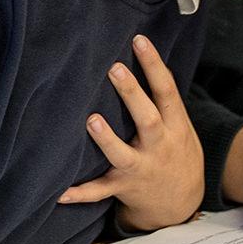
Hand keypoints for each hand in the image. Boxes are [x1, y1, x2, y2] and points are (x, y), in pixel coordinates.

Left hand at [59, 35, 202, 232]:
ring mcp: (141, 169)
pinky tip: (60, 193)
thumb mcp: (181, 126)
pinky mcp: (124, 188)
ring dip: (108, 140)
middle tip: (114, 69)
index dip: (154, 65)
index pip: (166, 90)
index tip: (139, 40)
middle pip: (148, 120)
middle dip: (132, 94)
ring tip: (92, 120)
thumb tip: (143, 56)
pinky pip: (101, 192)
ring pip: (124, 155)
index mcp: (175, 126)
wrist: (182, 202)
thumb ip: (164, 100)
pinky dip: (82, 193)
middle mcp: (160, 146)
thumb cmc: (175, 151)